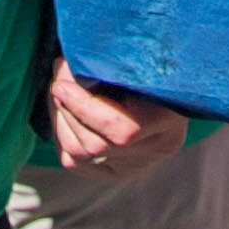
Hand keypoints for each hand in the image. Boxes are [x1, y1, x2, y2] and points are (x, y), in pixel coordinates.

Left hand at [43, 58, 186, 179]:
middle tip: (58, 77)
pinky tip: (63, 111)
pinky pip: (74, 162)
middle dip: (66, 109)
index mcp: (170, 119)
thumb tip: (70, 63)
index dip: (84, 108)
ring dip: (60, 119)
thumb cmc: (150, 58)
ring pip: (79, 156)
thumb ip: (110, 63)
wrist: (167, 79)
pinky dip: (61, 135)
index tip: (62, 81)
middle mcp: (156, 150)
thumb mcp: (138, 57)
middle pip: (95, 145)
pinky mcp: (116, 171)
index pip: (122, 130)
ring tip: (59, 89)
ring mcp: (136, 166)